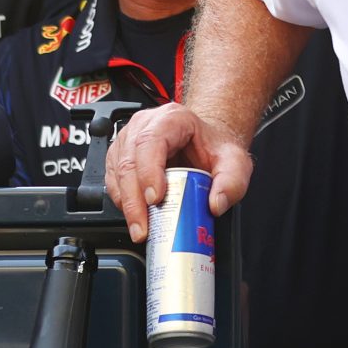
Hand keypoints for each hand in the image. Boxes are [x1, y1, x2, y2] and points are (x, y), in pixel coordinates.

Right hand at [103, 100, 251, 242]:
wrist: (203, 144)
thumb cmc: (212, 148)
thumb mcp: (235, 161)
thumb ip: (232, 182)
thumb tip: (215, 204)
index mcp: (171, 119)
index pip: (150, 142)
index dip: (148, 171)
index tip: (155, 198)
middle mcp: (143, 126)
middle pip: (129, 162)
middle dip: (133, 199)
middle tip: (144, 226)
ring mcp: (128, 141)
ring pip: (117, 173)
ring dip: (125, 204)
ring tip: (140, 228)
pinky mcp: (120, 158)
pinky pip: (113, 181)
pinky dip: (121, 202)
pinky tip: (134, 216)